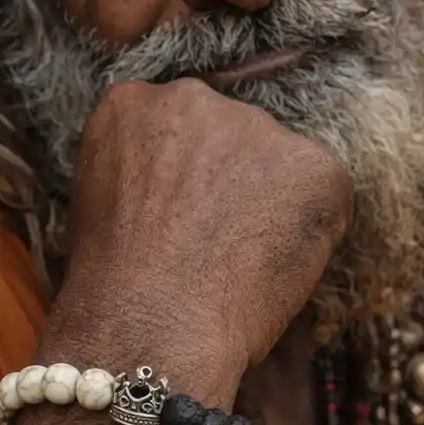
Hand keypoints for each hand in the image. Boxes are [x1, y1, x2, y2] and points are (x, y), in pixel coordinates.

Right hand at [49, 78, 351, 399]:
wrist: (152, 326)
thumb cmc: (116, 288)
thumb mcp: (100, 201)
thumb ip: (147, 167)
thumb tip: (191, 183)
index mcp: (134, 104)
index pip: (177, 127)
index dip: (186, 179)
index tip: (181, 217)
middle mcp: (194, 98)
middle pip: (231, 135)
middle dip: (231, 180)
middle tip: (216, 243)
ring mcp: (257, 126)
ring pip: (278, 162)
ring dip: (272, 202)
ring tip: (241, 261)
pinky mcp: (313, 164)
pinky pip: (323, 193)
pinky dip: (313, 231)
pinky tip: (273, 268)